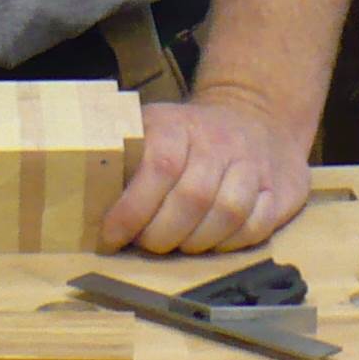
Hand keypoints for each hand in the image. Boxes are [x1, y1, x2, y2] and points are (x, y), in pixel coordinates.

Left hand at [99, 93, 311, 255]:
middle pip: (194, 197)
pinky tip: (212, 243)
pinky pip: (257, 226)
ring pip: (228, 213)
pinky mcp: (279, 188)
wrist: (257, 113)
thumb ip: (124, 158)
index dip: (133, 208)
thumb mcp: (152, 130)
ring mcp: (253, 164)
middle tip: (146, 245)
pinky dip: (230, 244)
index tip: (111, 236)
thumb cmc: (189, 136)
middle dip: (162, 233)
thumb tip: (79, 198)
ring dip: (196, 242)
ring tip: (177, 245)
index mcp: (179, 125)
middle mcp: (220, 141)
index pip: (159, 166)